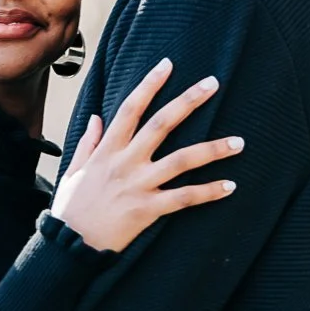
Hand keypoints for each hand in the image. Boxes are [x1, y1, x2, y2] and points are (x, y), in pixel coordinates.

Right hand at [50, 57, 243, 254]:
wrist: (70, 246)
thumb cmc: (72, 209)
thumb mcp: (74, 171)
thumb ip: (88, 143)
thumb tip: (96, 117)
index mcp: (108, 150)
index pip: (130, 108)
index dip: (149, 85)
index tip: (167, 64)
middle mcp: (126, 162)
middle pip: (162, 124)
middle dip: (188, 101)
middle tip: (213, 83)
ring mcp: (139, 185)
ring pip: (181, 161)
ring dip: (212, 149)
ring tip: (239, 142)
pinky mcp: (148, 210)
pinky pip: (184, 198)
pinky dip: (208, 192)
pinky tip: (230, 186)